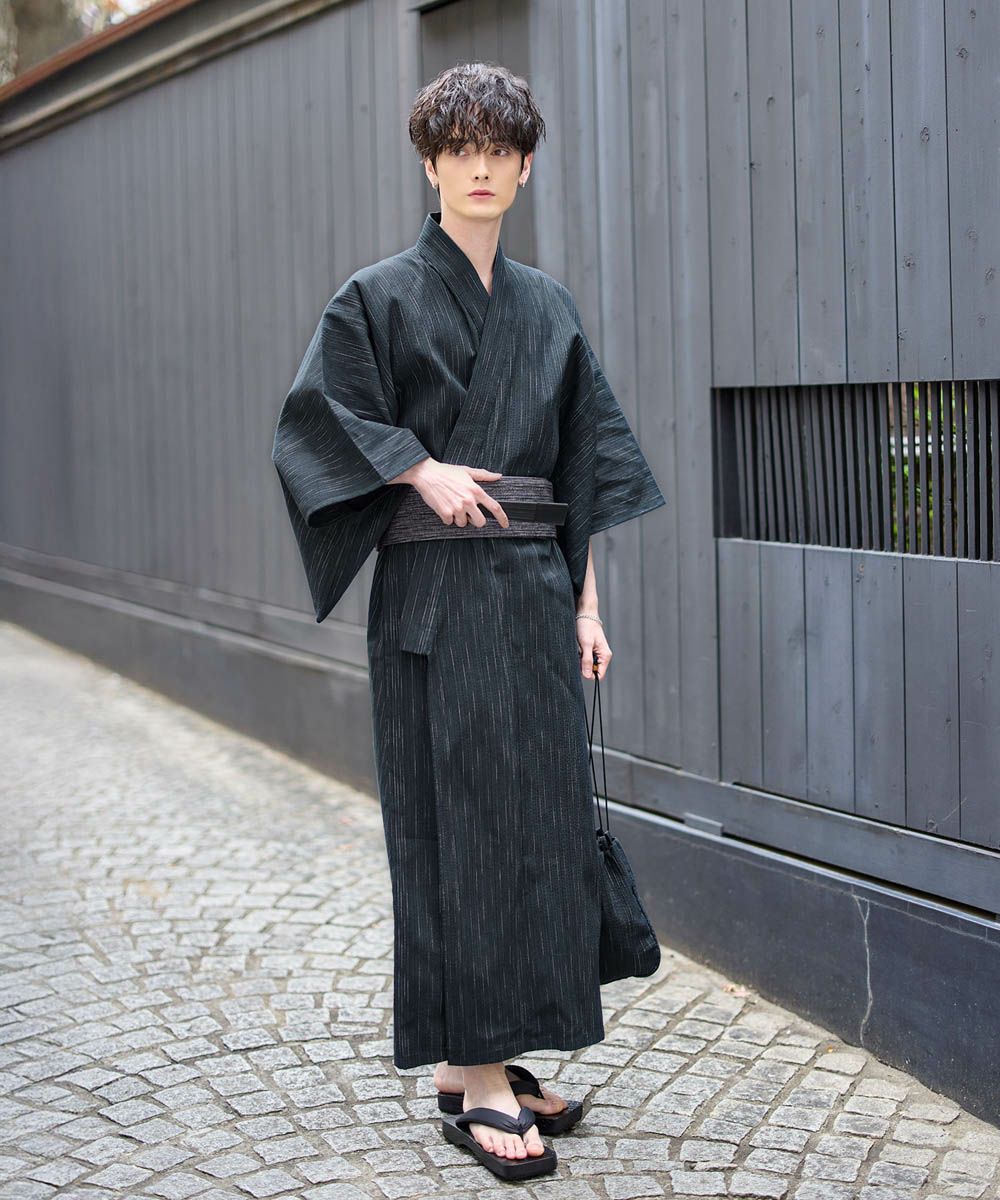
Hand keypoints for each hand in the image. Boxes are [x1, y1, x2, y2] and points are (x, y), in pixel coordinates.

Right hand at [395, 459, 509, 528]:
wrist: (426, 474)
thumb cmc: (446, 472)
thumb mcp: (467, 471)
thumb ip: (484, 475)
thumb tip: (498, 476)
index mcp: (475, 490)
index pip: (494, 507)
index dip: (502, 518)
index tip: (505, 524)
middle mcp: (468, 500)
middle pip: (480, 522)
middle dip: (475, 520)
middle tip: (468, 513)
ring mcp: (457, 508)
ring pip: (463, 523)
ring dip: (459, 518)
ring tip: (452, 505)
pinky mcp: (445, 513)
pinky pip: (449, 522)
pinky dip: (447, 517)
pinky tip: (444, 506)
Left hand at [576, 614, 611, 679]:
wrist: (585, 614)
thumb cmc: (587, 627)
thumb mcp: (586, 644)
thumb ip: (587, 660)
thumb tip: (587, 676)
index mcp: (605, 656)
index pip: (599, 675)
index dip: (589, 674)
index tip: (582, 665)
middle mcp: (602, 656)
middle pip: (592, 670)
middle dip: (583, 664)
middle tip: (580, 653)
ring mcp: (596, 653)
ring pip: (586, 664)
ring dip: (580, 658)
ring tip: (580, 647)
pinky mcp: (591, 650)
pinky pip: (584, 657)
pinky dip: (579, 653)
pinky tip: (579, 646)